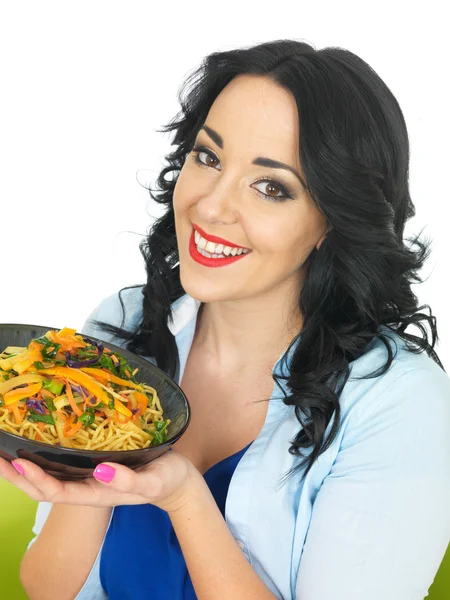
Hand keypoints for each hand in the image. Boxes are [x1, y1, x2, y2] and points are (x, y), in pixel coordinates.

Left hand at [0, 450, 202, 513]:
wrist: (176, 480)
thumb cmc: (166, 480)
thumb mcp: (153, 481)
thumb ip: (129, 480)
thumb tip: (102, 471)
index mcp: (97, 493)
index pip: (59, 491)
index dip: (38, 479)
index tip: (20, 462)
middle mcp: (86, 485)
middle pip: (43, 486)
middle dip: (17, 476)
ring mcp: (88, 476)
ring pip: (48, 475)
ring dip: (22, 468)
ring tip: (3, 452)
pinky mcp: (93, 464)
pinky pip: (61, 462)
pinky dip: (42, 454)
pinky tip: (34, 442)